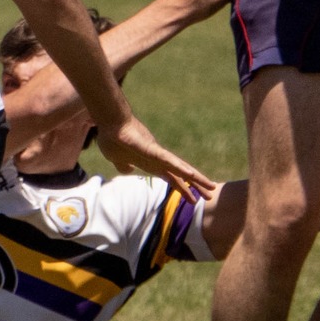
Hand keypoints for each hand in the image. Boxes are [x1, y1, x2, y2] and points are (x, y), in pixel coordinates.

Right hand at [95, 115, 217, 203]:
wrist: (109, 122)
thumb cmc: (113, 138)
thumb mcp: (116, 158)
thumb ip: (123, 165)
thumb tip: (127, 169)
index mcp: (151, 164)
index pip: (171, 178)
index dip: (182, 188)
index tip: (193, 198)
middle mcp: (158, 159)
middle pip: (180, 174)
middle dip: (195, 186)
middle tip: (210, 196)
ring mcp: (156, 153)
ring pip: (179, 168)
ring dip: (195, 178)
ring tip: (210, 186)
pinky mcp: (150, 148)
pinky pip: (167, 159)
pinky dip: (178, 167)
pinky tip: (190, 174)